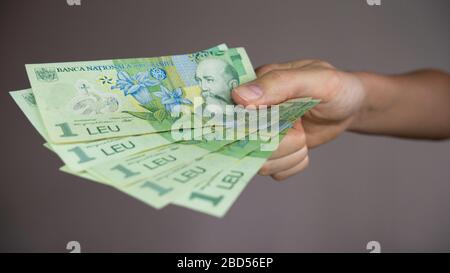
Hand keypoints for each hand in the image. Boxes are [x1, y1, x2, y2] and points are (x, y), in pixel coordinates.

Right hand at [231, 60, 365, 180]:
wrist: (352, 107)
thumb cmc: (337, 87)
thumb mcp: (315, 78)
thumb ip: (279, 83)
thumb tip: (240, 96)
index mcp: (255, 87)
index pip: (231, 110)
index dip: (244, 124)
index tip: (268, 126)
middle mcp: (253, 113)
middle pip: (245, 142)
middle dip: (278, 143)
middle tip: (299, 132)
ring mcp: (263, 134)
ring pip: (259, 161)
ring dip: (288, 155)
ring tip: (303, 139)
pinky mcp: (275, 152)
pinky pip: (274, 171)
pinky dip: (293, 164)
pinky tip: (303, 149)